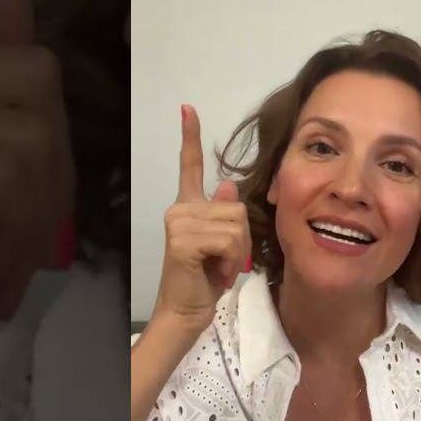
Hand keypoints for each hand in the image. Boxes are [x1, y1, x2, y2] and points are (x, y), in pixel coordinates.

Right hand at [150, 105, 250, 334]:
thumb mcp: (224, 244)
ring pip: (235, 224)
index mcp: (189, 207)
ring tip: (218, 267)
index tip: (187, 109)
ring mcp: (178, 223)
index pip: (191, 166)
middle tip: (223, 261)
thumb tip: (228, 186)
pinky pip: (228, 239)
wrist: (187, 311)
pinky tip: (214, 272)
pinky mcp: (182, 240)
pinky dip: (229, 260)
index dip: (190, 137)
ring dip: (236, 252)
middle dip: (241, 239)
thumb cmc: (205, 278)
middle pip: (236, 207)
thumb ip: (225, 215)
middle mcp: (180, 209)